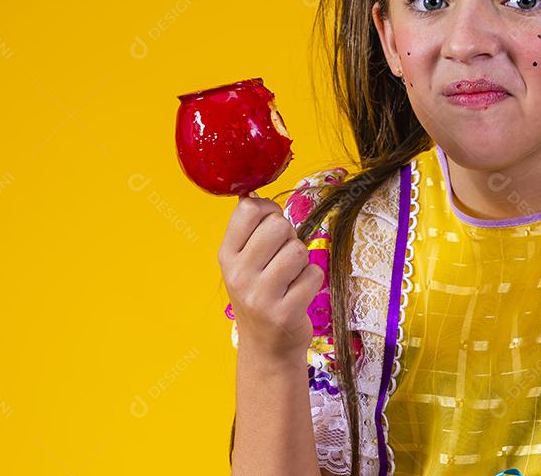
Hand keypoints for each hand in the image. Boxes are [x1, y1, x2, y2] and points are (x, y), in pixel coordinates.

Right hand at [218, 191, 324, 361]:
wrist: (266, 347)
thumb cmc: (260, 293)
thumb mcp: (244, 261)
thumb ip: (252, 229)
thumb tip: (257, 194)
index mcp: (226, 255)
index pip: (249, 209)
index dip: (269, 211)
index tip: (270, 227)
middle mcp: (238, 274)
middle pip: (278, 226)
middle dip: (289, 237)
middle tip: (283, 258)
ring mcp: (259, 296)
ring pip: (298, 250)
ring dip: (302, 261)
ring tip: (290, 278)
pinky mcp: (284, 313)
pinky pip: (314, 275)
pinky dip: (312, 282)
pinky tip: (298, 295)